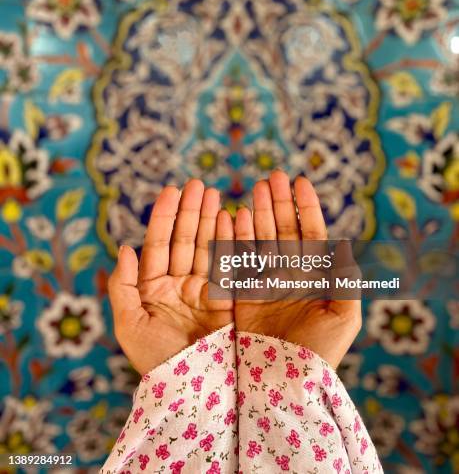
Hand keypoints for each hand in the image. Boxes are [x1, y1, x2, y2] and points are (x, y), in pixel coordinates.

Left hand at [108, 179, 232, 374]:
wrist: (189, 390)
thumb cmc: (154, 360)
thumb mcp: (128, 325)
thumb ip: (123, 286)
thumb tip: (123, 248)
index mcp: (153, 287)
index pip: (158, 243)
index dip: (165, 216)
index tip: (172, 190)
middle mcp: (178, 284)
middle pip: (185, 238)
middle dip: (191, 210)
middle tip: (199, 184)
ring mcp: (203, 290)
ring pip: (206, 246)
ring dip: (210, 219)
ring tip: (215, 194)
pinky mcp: (225, 299)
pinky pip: (227, 264)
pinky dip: (229, 240)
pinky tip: (231, 218)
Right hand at [234, 170, 360, 367]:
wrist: (285, 383)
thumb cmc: (319, 353)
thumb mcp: (344, 317)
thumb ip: (345, 280)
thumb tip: (342, 243)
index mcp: (315, 278)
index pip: (311, 233)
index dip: (306, 207)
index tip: (299, 181)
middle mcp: (289, 275)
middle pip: (283, 229)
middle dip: (279, 203)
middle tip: (272, 176)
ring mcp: (265, 282)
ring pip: (261, 239)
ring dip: (258, 213)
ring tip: (255, 188)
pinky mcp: (243, 293)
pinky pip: (239, 259)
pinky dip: (237, 237)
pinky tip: (236, 215)